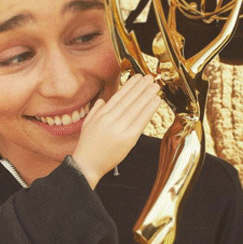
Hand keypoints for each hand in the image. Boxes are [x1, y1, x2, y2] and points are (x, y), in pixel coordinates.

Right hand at [72, 74, 160, 188]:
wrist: (87, 165)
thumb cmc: (87, 147)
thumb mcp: (87, 125)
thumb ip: (95, 111)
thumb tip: (102, 100)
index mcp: (101, 115)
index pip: (118, 97)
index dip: (130, 86)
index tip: (138, 78)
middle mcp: (110, 120)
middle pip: (128, 100)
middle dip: (140, 88)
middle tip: (150, 78)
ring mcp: (119, 129)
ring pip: (136, 108)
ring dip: (147, 96)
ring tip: (155, 87)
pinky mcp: (127, 139)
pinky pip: (141, 121)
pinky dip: (149, 110)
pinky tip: (155, 102)